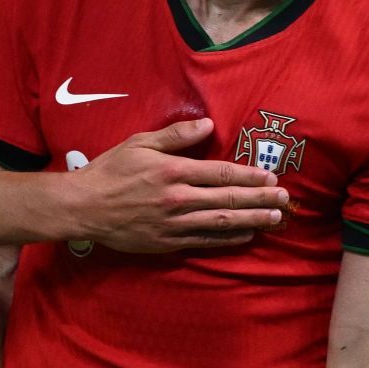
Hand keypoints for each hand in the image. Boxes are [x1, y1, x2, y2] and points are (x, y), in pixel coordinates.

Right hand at [72, 118, 288, 251]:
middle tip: (284, 199)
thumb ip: (175, 136)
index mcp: (173, 171)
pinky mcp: (168, 242)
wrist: (84, 208)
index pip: (221, 173)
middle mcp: (178, 199)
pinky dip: (228, 239)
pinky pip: (205, 241)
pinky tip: (246, 235)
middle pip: (228, 198)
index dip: (250, 176)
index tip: (271, 177)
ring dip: (251, 220)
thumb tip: (208, 125)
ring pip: (221, 222)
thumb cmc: (110, 171)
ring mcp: (174, 224)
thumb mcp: (139, 143)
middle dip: (260, 199)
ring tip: (275, 219)